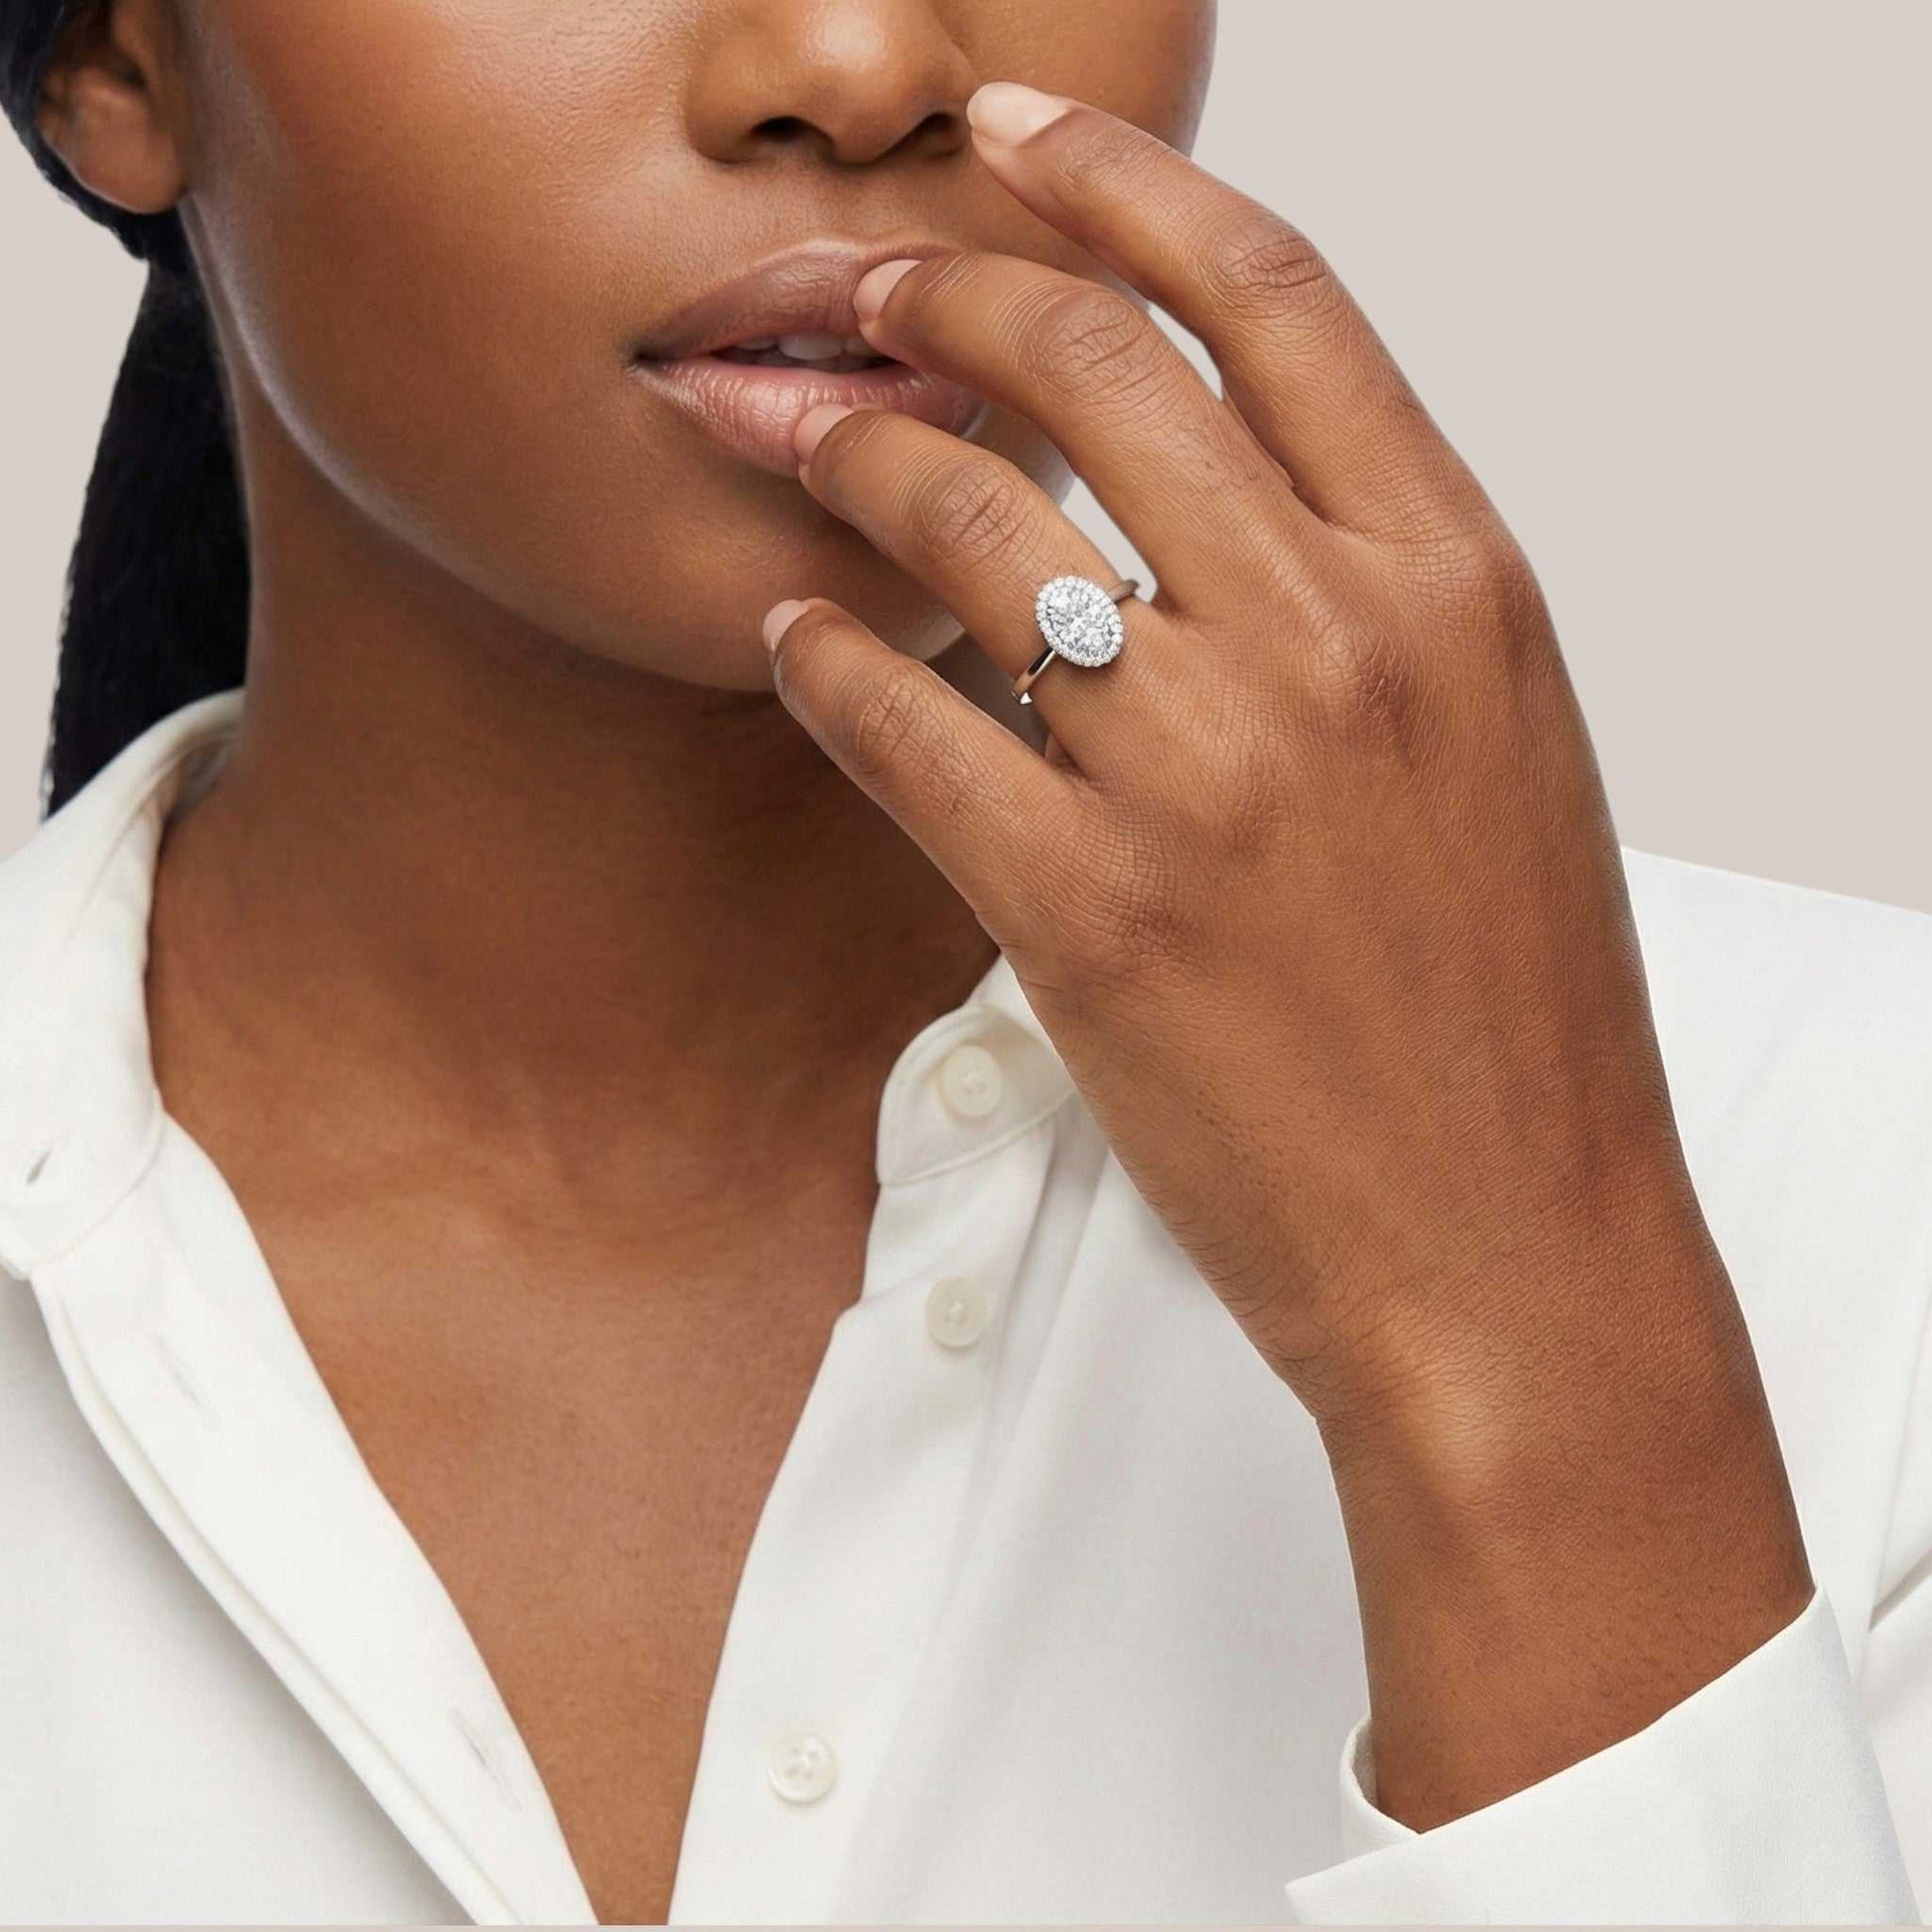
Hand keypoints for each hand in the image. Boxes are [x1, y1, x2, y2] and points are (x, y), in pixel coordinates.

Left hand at [763, 83, 1811, 1825]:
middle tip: (854, 290)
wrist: (1513, 1247)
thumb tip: (1205, 487)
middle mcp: (1334, 641)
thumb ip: (1366, 591)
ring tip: (783, 436)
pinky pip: (907, 724)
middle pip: (1091, 366)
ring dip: (845, 455)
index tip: (1011, 139)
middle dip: (936, 291)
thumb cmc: (1509, 1012)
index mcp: (1456, 578)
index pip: (1270, 291)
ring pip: (971, 525)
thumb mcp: (1491, 746)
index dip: (1117, 178)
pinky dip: (827, 658)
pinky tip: (795, 637)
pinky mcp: (1088, 912)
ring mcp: (1205, 774)